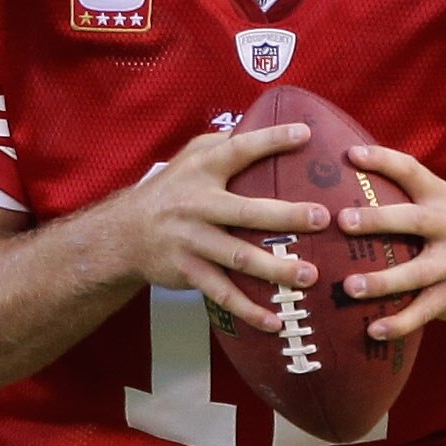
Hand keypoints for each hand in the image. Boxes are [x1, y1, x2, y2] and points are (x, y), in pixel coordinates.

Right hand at [95, 121, 329, 335]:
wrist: (123, 234)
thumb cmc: (170, 191)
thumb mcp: (190, 158)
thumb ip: (223, 144)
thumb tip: (266, 124)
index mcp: (202, 170)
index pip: (238, 150)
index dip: (270, 140)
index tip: (305, 134)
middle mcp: (197, 204)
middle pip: (246, 211)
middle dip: (286, 216)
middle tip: (322, 219)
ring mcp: (192, 240)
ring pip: (239, 257)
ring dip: (275, 269)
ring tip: (309, 276)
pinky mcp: (188, 271)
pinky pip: (222, 293)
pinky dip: (248, 310)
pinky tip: (274, 322)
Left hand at [341, 144, 445, 342]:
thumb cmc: (443, 232)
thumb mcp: (432, 205)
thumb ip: (399, 191)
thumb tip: (340, 169)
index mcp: (439, 198)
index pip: (411, 171)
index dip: (383, 161)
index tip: (350, 156)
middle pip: (414, 220)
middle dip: (378, 220)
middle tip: (343, 221)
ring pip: (417, 273)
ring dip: (383, 281)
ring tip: (350, 287)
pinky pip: (423, 311)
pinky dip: (399, 323)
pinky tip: (373, 330)